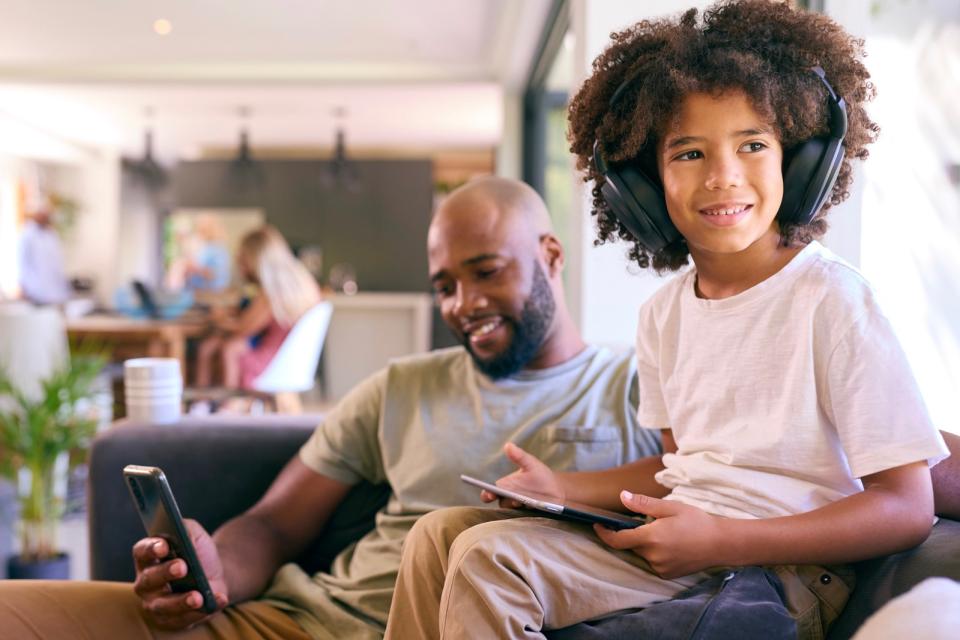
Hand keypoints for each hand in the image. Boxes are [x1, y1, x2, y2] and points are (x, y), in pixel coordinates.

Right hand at [132, 519, 228, 630]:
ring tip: (198, 596)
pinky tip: (216, 601)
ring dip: (181, 601)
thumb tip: (181, 531)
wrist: (214, 574)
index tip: (164, 546)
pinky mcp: (171, 620)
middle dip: (165, 573)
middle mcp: (146, 582)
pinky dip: (201, 612)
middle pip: (150, 579)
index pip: (142, 552)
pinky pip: (184, 620)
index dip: (150, 549)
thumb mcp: (194, 534)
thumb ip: (185, 528)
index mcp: (148, 557)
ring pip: (164, 606)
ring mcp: (156, 603)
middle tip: (182, 567)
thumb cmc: (198, 552)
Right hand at [481, 442, 563, 506]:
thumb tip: (508, 445)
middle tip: (502, 497)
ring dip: (515, 504)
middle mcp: (509, 497)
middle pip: (500, 501)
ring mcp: (518, 506)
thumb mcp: (530, 463)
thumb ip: (519, 456)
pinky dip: (525, 510)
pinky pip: (522, 514)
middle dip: (501, 500)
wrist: (557, 489)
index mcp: (506, 486)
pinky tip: (531, 505)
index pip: (491, 491)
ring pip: (511, 508)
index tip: (489, 493)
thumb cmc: (540, 475)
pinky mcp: (528, 513)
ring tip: (521, 499)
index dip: (487, 493)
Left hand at [593, 491, 725, 578]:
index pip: (618, 540)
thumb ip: (644, 504)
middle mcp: (653, 556)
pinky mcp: (667, 574)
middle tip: (649, 521)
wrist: (721, 544)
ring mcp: (660, 568)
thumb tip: (622, 496)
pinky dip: (655, 553)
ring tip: (666, 532)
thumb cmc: (696, 521)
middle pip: (631, 545)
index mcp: (651, 538)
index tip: (597, 525)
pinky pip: (653, 562)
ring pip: (643, 553)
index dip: (604, 533)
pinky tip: (671, 544)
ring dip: (646, 543)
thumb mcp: (670, 507)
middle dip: (633, 534)